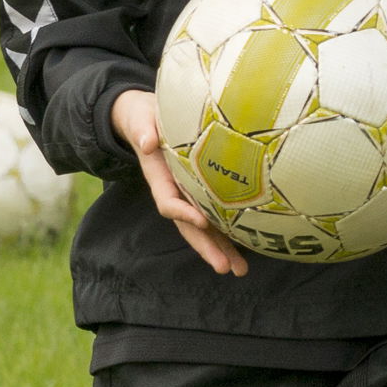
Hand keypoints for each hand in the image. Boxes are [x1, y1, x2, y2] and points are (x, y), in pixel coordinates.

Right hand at [113, 89, 247, 277]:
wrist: (146, 117)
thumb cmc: (144, 116)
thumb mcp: (140, 117)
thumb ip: (143, 129)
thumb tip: (147, 142)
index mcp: (159, 177)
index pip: (168, 201)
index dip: (183, 212)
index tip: (202, 221)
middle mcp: (174, 191)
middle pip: (189, 226)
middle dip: (206, 247)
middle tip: (224, 267)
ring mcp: (188, 195)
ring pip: (204, 228)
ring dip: (221, 250)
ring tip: (239, 270)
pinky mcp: (201, 192)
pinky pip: (216, 216)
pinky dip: (229, 234)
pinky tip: (246, 250)